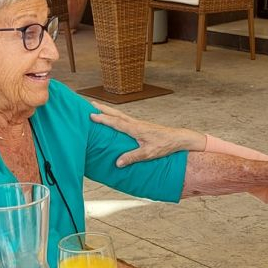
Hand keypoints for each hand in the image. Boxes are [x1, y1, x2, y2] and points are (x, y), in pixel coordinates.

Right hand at [89, 102, 205, 166]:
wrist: (178, 138)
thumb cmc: (164, 145)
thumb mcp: (148, 154)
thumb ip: (132, 157)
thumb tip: (117, 163)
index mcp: (135, 129)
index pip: (116, 122)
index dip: (103, 119)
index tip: (91, 115)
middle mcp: (135, 123)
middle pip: (116, 114)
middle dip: (102, 109)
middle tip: (89, 104)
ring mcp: (138, 123)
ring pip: (120, 114)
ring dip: (108, 111)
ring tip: (98, 108)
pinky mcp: (141, 125)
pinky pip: (125, 118)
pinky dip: (116, 116)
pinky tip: (114, 118)